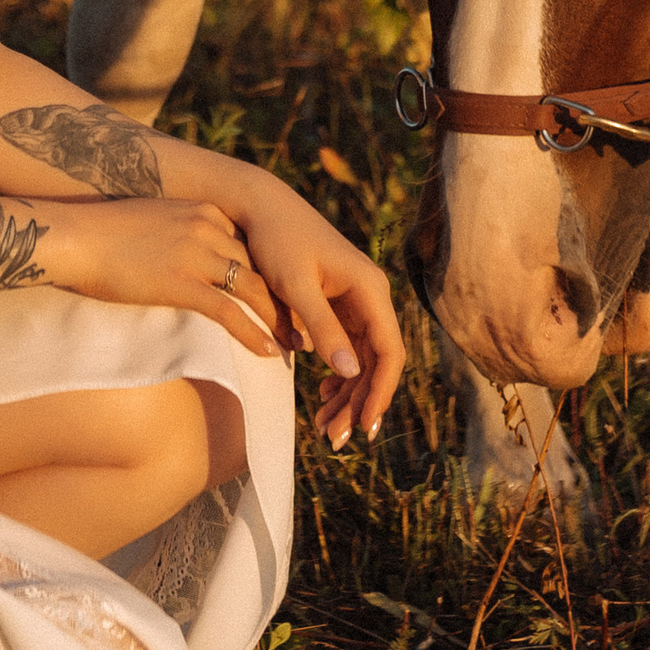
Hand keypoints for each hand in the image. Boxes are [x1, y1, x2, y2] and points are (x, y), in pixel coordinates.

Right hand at [37, 198, 284, 363]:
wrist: (73, 238)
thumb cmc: (104, 235)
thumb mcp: (154, 222)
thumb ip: (181, 234)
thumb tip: (191, 257)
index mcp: (202, 210)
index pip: (252, 245)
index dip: (274, 274)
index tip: (290, 296)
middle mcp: (206, 227)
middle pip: (260, 267)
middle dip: (284, 298)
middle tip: (302, 325)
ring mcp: (195, 255)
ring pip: (253, 290)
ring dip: (278, 320)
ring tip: (294, 344)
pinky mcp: (181, 283)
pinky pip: (229, 313)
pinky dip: (253, 334)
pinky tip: (268, 352)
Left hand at [214, 173, 405, 450]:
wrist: (259, 209)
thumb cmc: (277, 241)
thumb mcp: (295, 285)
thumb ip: (323, 326)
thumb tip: (350, 372)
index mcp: (370, 289)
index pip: (389, 351)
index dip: (381, 392)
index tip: (364, 427)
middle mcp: (370, 297)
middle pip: (378, 362)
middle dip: (360, 403)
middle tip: (335, 439)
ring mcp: (355, 302)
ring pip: (363, 361)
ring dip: (348, 396)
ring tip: (325, 429)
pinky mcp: (337, 307)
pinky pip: (347, 350)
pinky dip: (337, 378)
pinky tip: (321, 400)